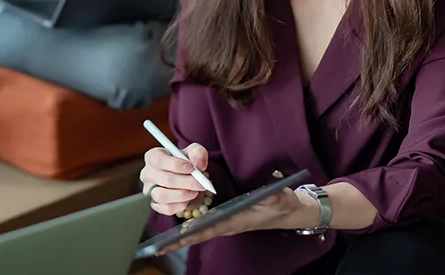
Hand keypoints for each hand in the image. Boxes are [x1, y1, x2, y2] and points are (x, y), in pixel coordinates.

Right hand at [139, 143, 211, 215]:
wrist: (186, 177)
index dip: (176, 164)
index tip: (191, 168)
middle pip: (165, 179)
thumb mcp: (194, 152)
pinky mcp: (155, 204)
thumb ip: (198, 153)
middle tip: (200, 183)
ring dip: (183, 195)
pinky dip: (180, 205)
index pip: (159, 160)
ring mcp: (149, 190)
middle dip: (187, 182)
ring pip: (163, 195)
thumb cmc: (186, 162)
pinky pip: (166, 208)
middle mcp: (147, 173)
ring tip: (195, 192)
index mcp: (152, 156)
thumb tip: (199, 164)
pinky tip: (188, 200)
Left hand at [157, 187, 316, 254]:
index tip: (171, 243)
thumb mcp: (282, 200)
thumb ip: (276, 199)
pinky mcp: (227, 218)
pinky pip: (205, 224)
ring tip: (161, 242)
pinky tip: (179, 227)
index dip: (190, 236)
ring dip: (182, 235)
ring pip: (200, 230)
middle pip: (198, 234)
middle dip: (178, 240)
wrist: (288, 211)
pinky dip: (192, 227)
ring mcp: (226, 222)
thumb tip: (273, 197)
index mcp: (235, 221)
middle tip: (156, 247)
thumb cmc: (283, 205)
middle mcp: (227, 224)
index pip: (208, 230)